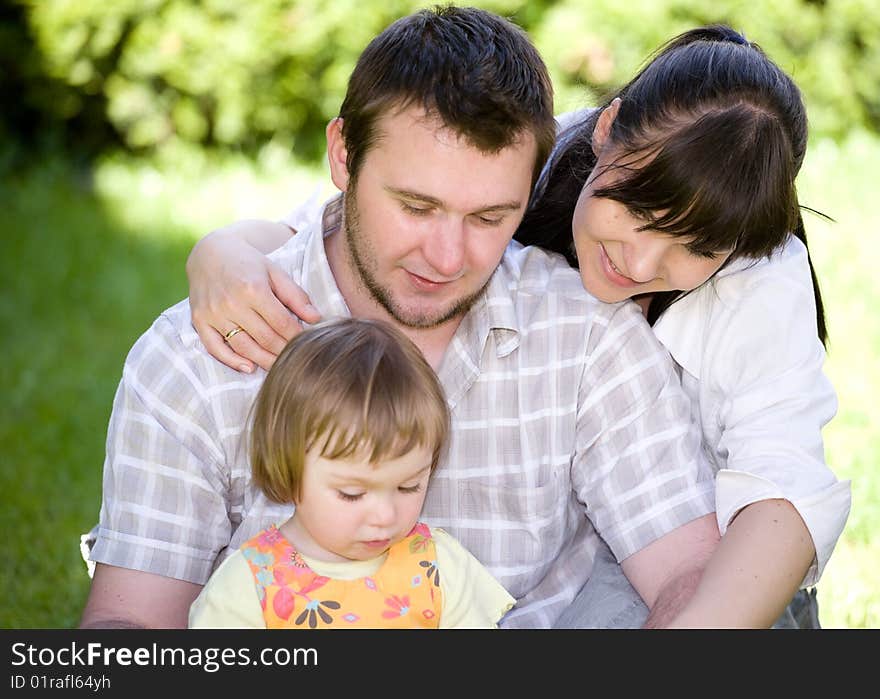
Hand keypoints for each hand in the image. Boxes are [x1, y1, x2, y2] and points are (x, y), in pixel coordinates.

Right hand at [186, 221, 321, 371]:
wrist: (210, 253)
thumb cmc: (248, 263)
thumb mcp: (275, 272)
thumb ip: (296, 296)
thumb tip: (316, 319)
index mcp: (253, 289)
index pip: (282, 323)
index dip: (297, 337)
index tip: (308, 345)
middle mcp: (232, 303)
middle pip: (265, 338)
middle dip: (283, 351)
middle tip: (297, 359)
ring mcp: (214, 314)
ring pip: (243, 347)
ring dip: (263, 360)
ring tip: (278, 367)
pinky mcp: (199, 321)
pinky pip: (215, 348)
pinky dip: (232, 361)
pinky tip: (249, 367)